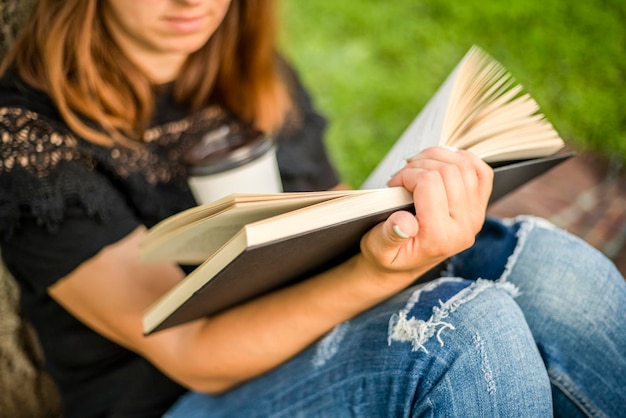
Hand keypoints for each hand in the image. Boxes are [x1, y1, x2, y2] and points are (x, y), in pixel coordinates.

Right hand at [359, 146, 492, 280]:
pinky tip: (442, 163)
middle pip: (448, 171)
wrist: (403, 266)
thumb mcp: (377, 249)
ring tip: (417, 167)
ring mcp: (475, 217)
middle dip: (420, 164)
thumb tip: (404, 223)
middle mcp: (463, 227)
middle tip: (402, 176)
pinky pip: (482, 173)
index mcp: (438, 238)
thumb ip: (389, 236)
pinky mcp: (478, 208)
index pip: (429, 183)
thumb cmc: (387, 254)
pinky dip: (463, 160)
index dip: (407, 175)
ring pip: (464, 166)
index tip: (392, 184)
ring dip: (438, 157)